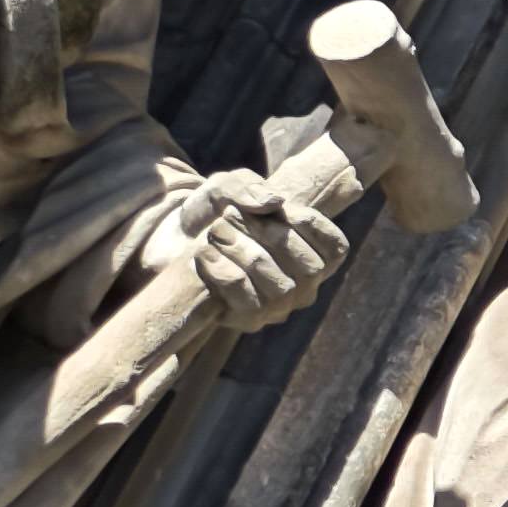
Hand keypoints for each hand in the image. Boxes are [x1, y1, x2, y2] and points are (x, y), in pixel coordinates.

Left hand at [132, 162, 348, 336]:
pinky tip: (203, 254)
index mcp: (316, 255)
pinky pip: (245, 299)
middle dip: (269, 236)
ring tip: (216, 232)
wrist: (173, 241)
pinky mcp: (249, 320)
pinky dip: (223, 271)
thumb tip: (275, 203)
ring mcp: (279, 308)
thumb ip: (250, 187)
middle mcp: (305, 287)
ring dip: (244, 253)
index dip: (307, 223)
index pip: (334, 248)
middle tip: (229, 215)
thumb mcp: (230, 187)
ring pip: (280, 287)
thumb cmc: (215, 212)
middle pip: (308, 269)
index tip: (273, 205)